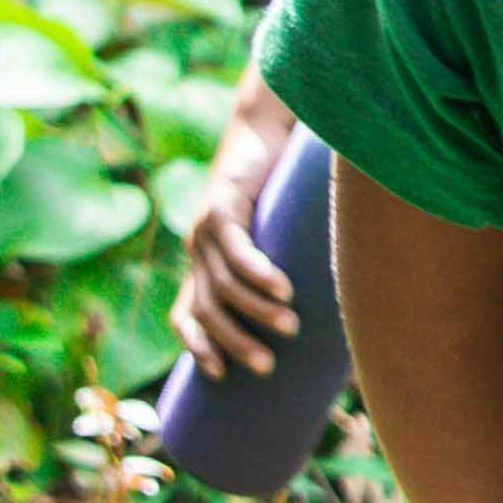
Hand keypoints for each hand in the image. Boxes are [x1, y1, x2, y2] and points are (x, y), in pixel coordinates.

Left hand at [173, 90, 304, 378]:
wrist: (263, 126)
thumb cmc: (277, 184)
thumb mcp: (274, 235)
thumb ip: (280, 270)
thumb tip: (317, 310)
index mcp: (203, 261)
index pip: (186, 315)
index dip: (198, 347)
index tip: (220, 376)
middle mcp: (197, 248)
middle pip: (207, 309)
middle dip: (234, 342)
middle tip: (266, 366)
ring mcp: (204, 228)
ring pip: (224, 284)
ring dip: (256, 310)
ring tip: (289, 326)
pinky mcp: (221, 206)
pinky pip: (236, 250)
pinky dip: (258, 272)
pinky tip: (282, 287)